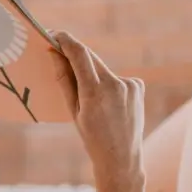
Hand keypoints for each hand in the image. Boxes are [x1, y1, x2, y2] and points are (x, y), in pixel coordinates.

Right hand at [51, 32, 144, 172]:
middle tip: (58, 55)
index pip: (79, 54)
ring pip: (101, 68)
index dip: (65, 40)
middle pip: (89, 58)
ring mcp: (130, 84)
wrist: (121, 156)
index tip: (53, 34)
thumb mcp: (72, 110)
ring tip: (89, 100)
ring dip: (90, 74)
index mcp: (94, 92)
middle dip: (74, 56)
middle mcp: (115, 83)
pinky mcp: (137, 85)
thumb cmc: (91, 136)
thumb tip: (54, 54)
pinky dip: (106, 84)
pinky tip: (107, 104)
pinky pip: (115, 77)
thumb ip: (64, 79)